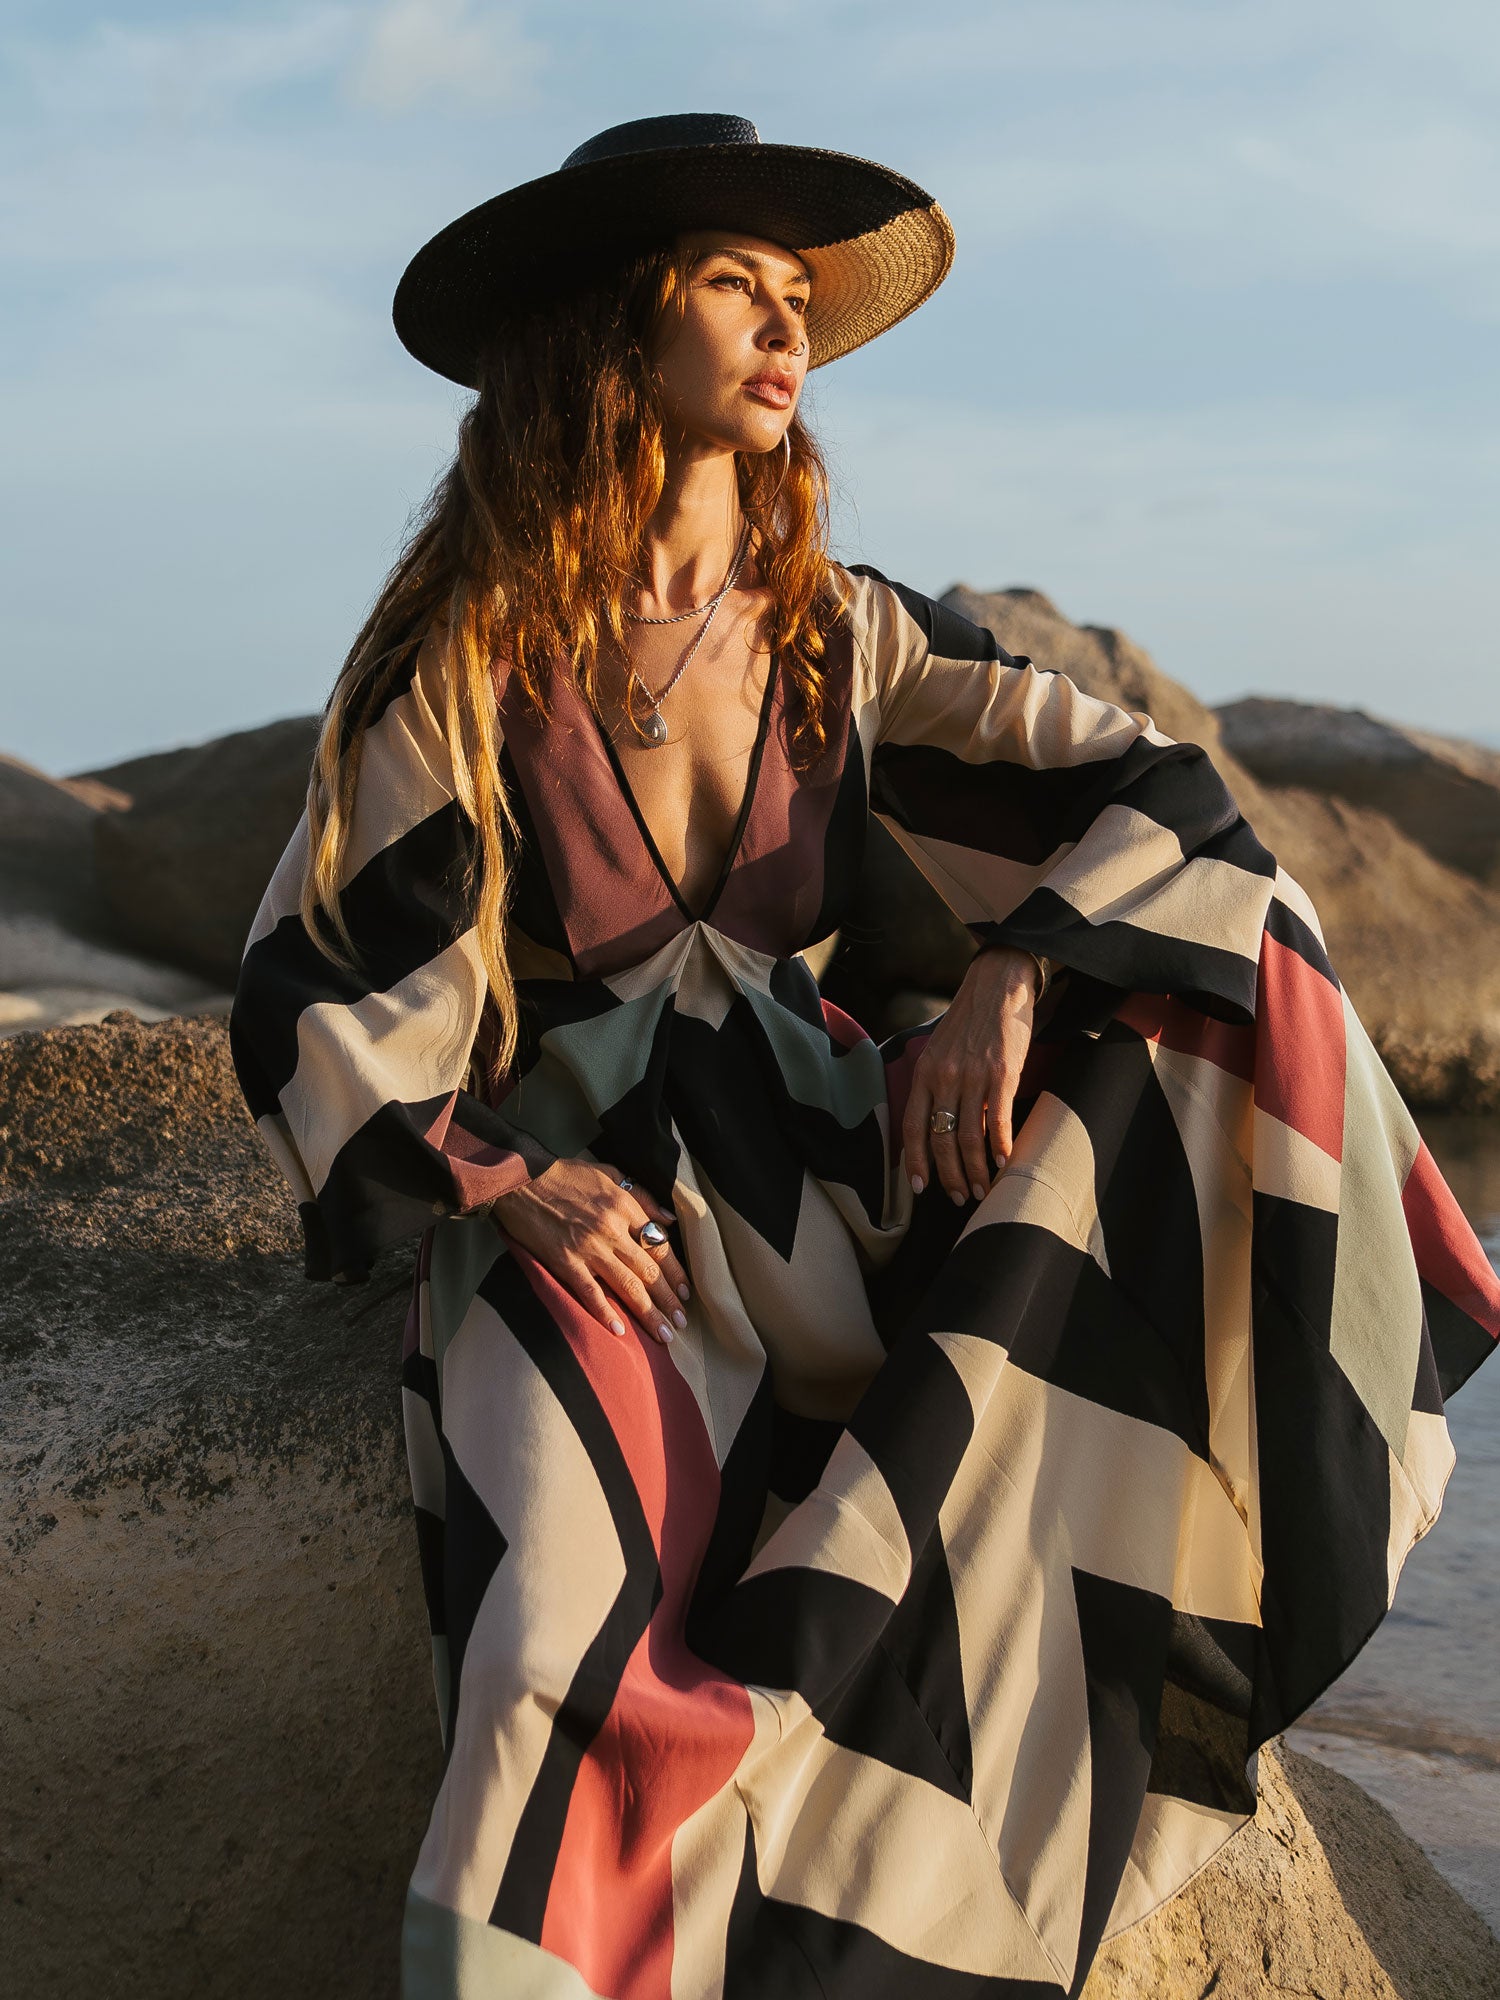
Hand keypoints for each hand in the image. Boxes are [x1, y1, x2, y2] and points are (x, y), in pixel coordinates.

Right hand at [489, 1160, 689, 1344]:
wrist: (521, 1180)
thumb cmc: (565, 1175)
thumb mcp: (610, 1173)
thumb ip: (642, 1196)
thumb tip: (669, 1220)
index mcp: (625, 1207)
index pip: (659, 1245)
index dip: (676, 1272)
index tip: (687, 1293)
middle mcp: (612, 1230)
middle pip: (649, 1271)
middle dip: (669, 1300)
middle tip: (681, 1323)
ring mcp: (589, 1248)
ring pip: (627, 1285)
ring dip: (648, 1313)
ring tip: (663, 1334)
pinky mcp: (565, 1262)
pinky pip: (589, 1292)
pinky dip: (605, 1313)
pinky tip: (620, 1331)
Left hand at [902, 946, 1038, 1204]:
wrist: (998, 986)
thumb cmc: (970, 1021)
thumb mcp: (939, 1050)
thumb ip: (934, 1084)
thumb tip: (934, 1123)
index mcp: (924, 1072)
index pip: (912, 1126)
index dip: (915, 1160)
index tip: (920, 1186)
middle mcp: (943, 1077)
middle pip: (940, 1139)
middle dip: (949, 1175)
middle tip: (959, 1197)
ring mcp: (972, 1076)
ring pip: (968, 1137)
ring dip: (975, 1170)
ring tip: (983, 1189)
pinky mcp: (1001, 1074)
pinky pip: (998, 1120)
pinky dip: (1000, 1146)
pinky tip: (1004, 1162)